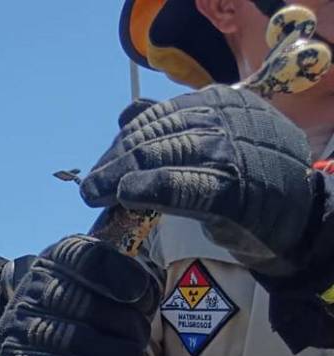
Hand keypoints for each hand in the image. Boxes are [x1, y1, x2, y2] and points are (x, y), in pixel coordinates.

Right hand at [0, 235, 158, 355]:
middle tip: (139, 336)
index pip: (85, 256)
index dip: (117, 273)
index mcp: (56, 261)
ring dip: (114, 354)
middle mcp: (31, 290)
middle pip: (85, 301)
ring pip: (74, 338)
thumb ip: (134, 282)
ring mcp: (16, 328)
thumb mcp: (113, 292)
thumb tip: (141, 291)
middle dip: (125, 324)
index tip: (139, 294)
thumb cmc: (90, 321)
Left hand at [80, 86, 316, 277]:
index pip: (160, 115)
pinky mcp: (236, 192)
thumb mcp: (213, 143)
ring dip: (123, 174)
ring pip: (166, 156)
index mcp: (223, 103)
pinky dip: (153, 188)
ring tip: (96, 193)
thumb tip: (128, 113)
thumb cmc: (251, 179)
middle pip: (157, 135)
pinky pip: (186, 186)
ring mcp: (234, 154)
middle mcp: (229, 120)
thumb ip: (174, 128)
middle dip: (117, 160)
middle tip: (90, 186)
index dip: (124, 142)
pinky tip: (127, 194)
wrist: (300, 217)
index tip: (101, 167)